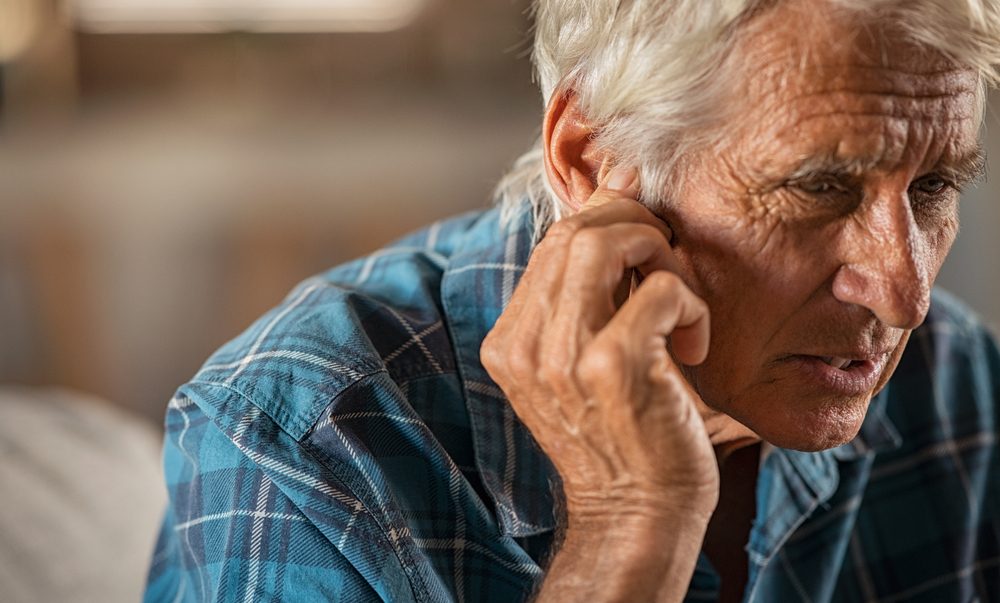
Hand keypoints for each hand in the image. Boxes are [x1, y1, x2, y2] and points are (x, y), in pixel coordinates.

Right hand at [482, 167, 718, 524]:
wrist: (636, 514)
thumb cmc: (622, 432)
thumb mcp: (586, 358)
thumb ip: (591, 285)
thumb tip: (616, 183)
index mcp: (511, 341)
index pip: (552, 241)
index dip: (606, 216)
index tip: (646, 227)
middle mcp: (526, 345)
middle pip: (574, 230)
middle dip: (635, 226)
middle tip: (667, 260)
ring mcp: (564, 355)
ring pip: (607, 242)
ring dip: (659, 255)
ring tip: (677, 300)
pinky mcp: (614, 366)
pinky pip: (659, 287)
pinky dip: (689, 302)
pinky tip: (693, 342)